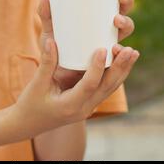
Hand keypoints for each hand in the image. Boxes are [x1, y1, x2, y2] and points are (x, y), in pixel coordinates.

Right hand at [14, 38, 138, 138]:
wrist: (29, 123)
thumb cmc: (31, 104)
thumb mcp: (36, 84)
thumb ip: (46, 63)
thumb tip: (52, 41)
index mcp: (70, 105)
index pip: (89, 85)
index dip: (97, 67)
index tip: (103, 48)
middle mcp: (84, 108)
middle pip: (107, 87)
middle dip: (120, 68)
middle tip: (130, 50)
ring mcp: (88, 107)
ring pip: (110, 88)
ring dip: (123, 71)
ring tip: (133, 53)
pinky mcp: (89, 102)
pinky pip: (106, 88)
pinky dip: (116, 74)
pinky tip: (123, 61)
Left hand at [38, 0, 135, 89]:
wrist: (53, 77)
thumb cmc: (56, 47)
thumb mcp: (49, 30)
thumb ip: (46, 16)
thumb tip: (46, 0)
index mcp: (98, 12)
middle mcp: (108, 25)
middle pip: (124, 8)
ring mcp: (110, 42)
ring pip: (127, 28)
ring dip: (126, 22)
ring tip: (116, 21)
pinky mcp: (109, 60)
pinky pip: (121, 55)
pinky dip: (123, 52)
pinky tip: (118, 48)